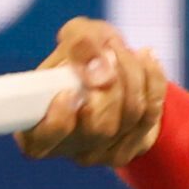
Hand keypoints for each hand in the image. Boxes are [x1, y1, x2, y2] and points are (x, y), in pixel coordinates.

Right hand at [15, 17, 169, 164]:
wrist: (113, 64)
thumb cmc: (83, 54)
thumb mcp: (76, 36)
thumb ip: (80, 45)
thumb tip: (100, 71)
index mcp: (36, 127)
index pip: (43, 139)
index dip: (57, 121)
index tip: (68, 92)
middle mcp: (67, 146)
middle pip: (99, 127)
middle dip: (112, 84)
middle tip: (110, 51)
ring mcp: (101, 152)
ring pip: (129, 118)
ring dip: (133, 76)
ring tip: (124, 49)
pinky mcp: (132, 147)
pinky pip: (151, 114)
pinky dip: (152, 81)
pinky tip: (146, 59)